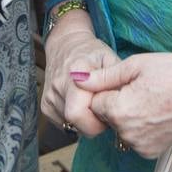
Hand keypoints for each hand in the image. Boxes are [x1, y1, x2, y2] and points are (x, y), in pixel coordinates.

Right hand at [41, 14, 120, 136]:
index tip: (109, 108)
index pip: (79, 114)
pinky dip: (76, 121)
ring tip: (93, 103)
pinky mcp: (45, 106)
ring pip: (71, 126)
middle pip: (76, 123)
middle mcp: (57, 86)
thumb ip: (118, 80)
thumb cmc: (92, 53)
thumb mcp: (110, 59)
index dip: (99, 118)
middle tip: (103, 110)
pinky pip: (64, 124)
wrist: (66, 44)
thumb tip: (126, 103)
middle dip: (93, 124)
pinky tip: (82, 104)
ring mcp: (49, 98)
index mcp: (74, 74)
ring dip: (85, 121)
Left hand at [77, 53, 171, 158]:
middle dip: (116, 103)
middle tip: (142, 89)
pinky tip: (156, 114)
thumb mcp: (137, 65)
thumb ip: (103, 76)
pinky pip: (132, 138)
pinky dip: (139, 128)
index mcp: (119, 110)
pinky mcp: (149, 152)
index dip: (109, 88)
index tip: (129, 81)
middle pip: (105, 116)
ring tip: (151, 100)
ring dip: (127, 116)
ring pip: (118, 127)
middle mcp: (125, 133)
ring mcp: (138, 146)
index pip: (94, 101)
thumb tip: (76, 79)